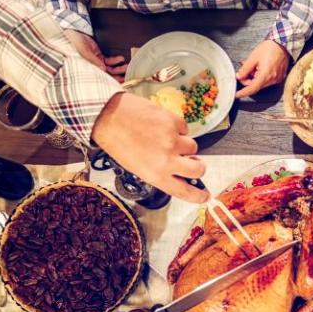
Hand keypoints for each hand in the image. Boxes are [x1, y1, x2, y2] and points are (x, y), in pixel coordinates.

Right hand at [64, 30, 127, 81]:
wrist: (74, 33)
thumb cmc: (75, 43)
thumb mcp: (84, 52)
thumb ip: (93, 60)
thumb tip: (103, 69)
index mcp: (87, 70)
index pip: (100, 79)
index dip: (110, 81)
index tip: (120, 81)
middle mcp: (93, 68)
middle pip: (107, 75)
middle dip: (117, 76)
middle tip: (126, 75)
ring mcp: (96, 62)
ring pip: (110, 68)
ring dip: (118, 68)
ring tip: (126, 66)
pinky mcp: (99, 56)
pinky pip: (109, 60)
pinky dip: (115, 60)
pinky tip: (120, 59)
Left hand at [92, 92, 208, 201]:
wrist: (107, 116)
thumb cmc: (118, 142)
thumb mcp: (137, 167)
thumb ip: (160, 172)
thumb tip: (181, 172)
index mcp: (156, 175)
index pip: (185, 191)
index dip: (198, 196)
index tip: (205, 195)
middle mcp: (167, 160)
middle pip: (198, 169)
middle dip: (198, 166)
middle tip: (193, 161)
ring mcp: (172, 140)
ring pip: (193, 146)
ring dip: (184, 144)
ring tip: (166, 138)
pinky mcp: (173, 122)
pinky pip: (185, 128)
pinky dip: (178, 128)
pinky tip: (162, 125)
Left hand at [236, 40, 289, 97]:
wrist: (282, 44)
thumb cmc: (270, 48)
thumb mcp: (253, 57)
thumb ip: (245, 69)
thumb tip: (239, 76)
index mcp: (265, 75)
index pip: (252, 88)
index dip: (243, 92)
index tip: (237, 94)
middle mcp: (272, 79)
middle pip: (256, 85)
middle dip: (248, 79)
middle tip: (244, 70)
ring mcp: (277, 79)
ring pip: (261, 83)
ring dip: (254, 76)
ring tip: (254, 65)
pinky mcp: (279, 77)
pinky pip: (267, 80)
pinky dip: (261, 75)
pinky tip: (260, 66)